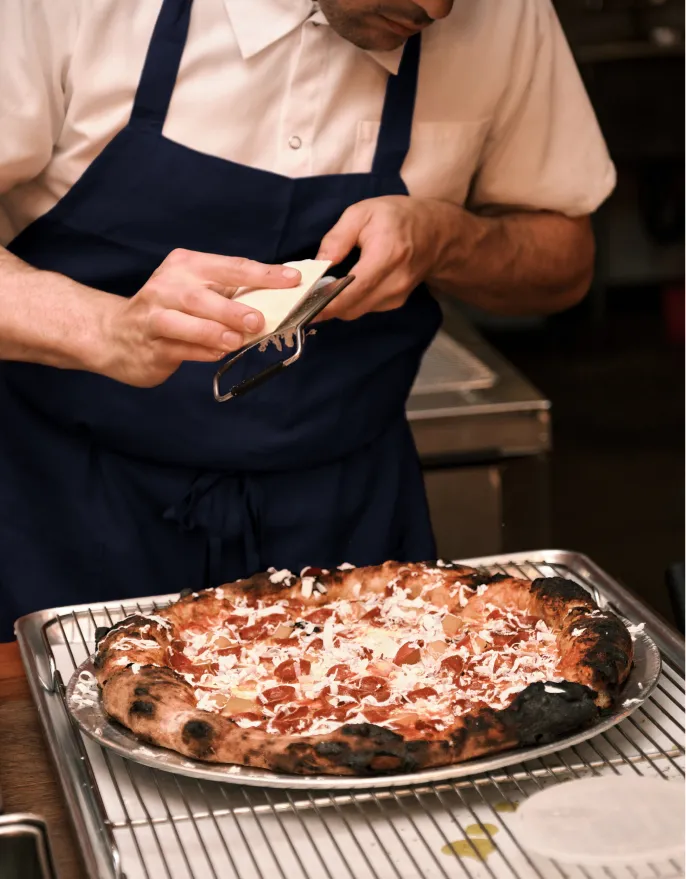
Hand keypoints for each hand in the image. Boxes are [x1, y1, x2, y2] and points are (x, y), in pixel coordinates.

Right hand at [97, 249, 300, 386]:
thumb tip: (281, 298)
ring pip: (183, 322)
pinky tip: (218, 352)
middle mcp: (167, 286)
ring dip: (212, 331)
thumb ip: (232, 293)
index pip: (231, 267)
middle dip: (232, 309)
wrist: (115, 333)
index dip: (264, 274)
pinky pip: (178, 348)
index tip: (293, 280)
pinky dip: (200, 351)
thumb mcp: (197, 289)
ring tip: (237, 340)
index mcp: (187, 265)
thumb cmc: (169, 309)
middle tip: (258, 320)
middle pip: (201, 296)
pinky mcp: (151, 345)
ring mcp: (154, 316)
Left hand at [315, 196, 445, 320]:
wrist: (437, 233)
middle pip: (350, 308)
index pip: (351, 291)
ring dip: (336, 305)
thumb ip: (337, 238)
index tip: (300, 305)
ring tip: (321, 289)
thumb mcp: (362, 213)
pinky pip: (365, 308)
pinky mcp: (396, 303)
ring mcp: (397, 296)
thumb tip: (317, 263)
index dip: (324, 303)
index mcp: (386, 256)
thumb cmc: (397, 217)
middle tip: (302, 296)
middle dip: (324, 306)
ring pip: (356, 311)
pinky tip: (342, 288)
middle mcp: (394, 282)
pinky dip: (350, 302)